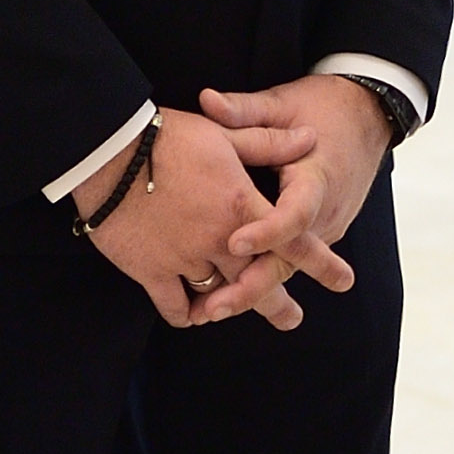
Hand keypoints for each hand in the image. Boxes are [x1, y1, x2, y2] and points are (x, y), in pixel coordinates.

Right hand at [86, 107, 319, 330]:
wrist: (109, 152)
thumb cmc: (167, 136)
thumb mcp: (224, 134)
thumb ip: (268, 142)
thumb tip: (310, 137)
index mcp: (242, 205)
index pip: (293, 239)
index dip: (321, 262)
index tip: (344, 280)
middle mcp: (220, 240)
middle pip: (258, 281)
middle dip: (278, 304)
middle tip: (292, 319)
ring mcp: (185, 259)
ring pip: (218, 295)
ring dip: (230, 307)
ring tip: (235, 315)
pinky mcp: (151, 271)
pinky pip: (174, 305)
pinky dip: (186, 311)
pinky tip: (193, 312)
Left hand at [192, 76, 391, 327]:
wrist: (368, 115)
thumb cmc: (323, 107)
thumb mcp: (283, 103)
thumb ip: (245, 109)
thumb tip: (206, 100)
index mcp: (317, 178)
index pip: (295, 215)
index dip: (265, 232)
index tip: (232, 243)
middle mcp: (325, 212)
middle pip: (290, 260)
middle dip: (251, 287)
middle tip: (213, 307)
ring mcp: (325, 227)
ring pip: (288, 267)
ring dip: (251, 290)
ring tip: (207, 311)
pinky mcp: (319, 233)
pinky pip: (289, 261)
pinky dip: (260, 277)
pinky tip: (224, 295)